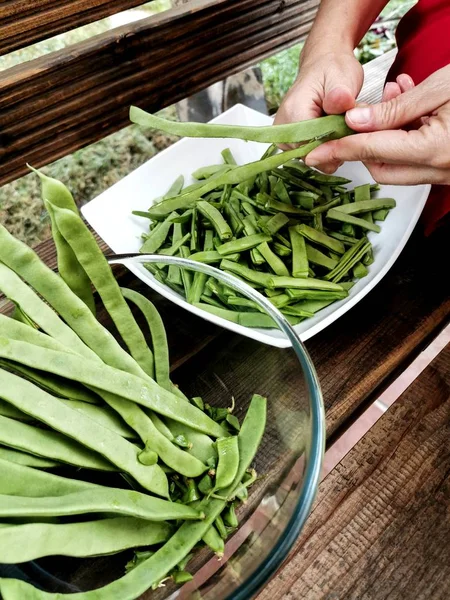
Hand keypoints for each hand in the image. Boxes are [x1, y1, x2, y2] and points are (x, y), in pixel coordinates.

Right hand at [274, 51, 363, 170]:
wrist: (324, 63)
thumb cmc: (332, 68)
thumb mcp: (342, 76)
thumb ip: (341, 94)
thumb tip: (340, 102)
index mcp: (293, 115)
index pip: (313, 152)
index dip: (336, 145)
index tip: (350, 126)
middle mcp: (283, 129)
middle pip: (313, 156)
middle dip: (335, 143)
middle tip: (347, 120)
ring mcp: (285, 136)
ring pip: (314, 156)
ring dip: (332, 143)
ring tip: (340, 122)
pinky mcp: (291, 140)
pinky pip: (313, 152)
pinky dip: (327, 143)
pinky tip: (334, 128)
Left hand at [305, 65, 449, 184]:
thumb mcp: (437, 90)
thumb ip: (392, 110)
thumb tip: (354, 122)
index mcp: (431, 150)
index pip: (371, 151)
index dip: (339, 148)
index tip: (313, 152)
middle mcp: (437, 169)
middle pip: (381, 168)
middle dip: (363, 146)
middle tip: (357, 118)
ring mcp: (444, 172)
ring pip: (398, 166)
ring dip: (385, 139)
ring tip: (393, 98)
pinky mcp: (448, 168)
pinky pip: (416, 161)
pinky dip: (404, 141)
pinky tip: (408, 110)